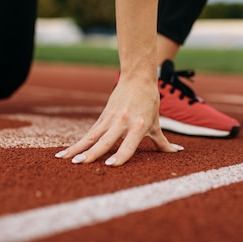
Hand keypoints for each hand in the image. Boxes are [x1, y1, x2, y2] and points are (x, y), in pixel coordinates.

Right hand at [54, 78, 182, 165]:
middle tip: (79, 164)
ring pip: (92, 136)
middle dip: (91, 153)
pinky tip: (67, 152)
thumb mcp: (156, 122)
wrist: (137, 78)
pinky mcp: (103, 116)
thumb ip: (163, 142)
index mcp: (138, 125)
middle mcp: (123, 122)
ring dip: (78, 148)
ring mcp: (111, 118)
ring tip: (64, 159)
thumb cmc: (150, 102)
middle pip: (105, 141)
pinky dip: (78, 143)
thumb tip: (178, 153)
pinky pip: (90, 133)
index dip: (120, 156)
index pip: (129, 144)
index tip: (110, 165)